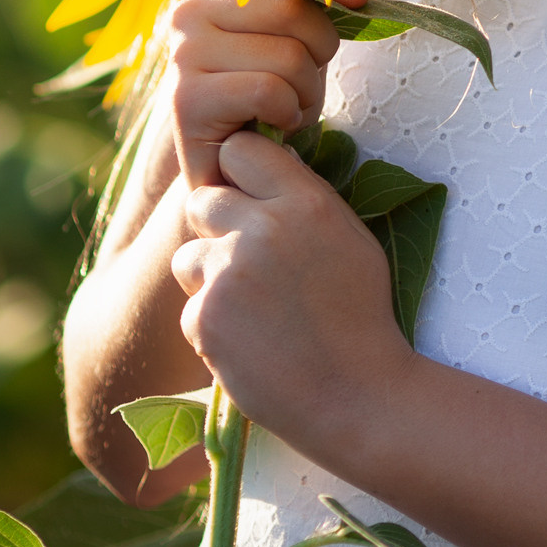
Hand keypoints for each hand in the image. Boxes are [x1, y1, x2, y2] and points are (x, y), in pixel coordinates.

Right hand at [168, 0, 367, 188]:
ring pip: (287, 55)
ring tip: (290, 105)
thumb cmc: (269, 91)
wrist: (227, 163)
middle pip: (291, 7)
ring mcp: (184, 53)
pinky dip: (289, 113)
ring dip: (308, 90)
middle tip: (307, 76)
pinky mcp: (187, 99)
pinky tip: (274, 124)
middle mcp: (191, 7)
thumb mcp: (296, 34)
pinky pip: (269, 91)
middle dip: (321, 47)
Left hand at [171, 129, 411, 462]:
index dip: (241, 174)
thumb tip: (270, 165)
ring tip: (250, 307)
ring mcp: (228, 274)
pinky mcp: (204, 319)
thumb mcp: (351, 239)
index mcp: (305, 201)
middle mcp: (261, 228)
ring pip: (186, 256)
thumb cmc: (360, 316)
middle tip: (245, 258)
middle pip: (202, 199)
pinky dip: (212, 325)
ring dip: (208, 276)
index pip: (241, 150)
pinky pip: (191, 307)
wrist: (355, 396)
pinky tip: (249, 342)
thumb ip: (306, 199)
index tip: (251, 197)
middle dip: (216, 225)